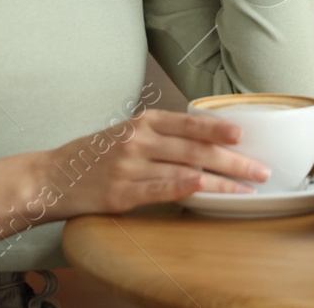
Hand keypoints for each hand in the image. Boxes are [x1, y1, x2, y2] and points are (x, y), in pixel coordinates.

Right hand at [0, 109, 269, 244]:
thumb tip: (208, 144)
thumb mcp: (129, 134)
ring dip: (221, 181)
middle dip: (234, 159)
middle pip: (195, 147)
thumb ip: (163, 136)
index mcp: (145, 121)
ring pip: (186, 169)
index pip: (189, 122)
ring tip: (247, 189)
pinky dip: (185, 188)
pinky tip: (205, 190)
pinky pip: (160, 188)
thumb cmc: (96, 156)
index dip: (218, 127)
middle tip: (261, 170)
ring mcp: (131, 165)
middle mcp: (139, 139)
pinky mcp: (123, 192)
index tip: (244, 133)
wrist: (52, 176)